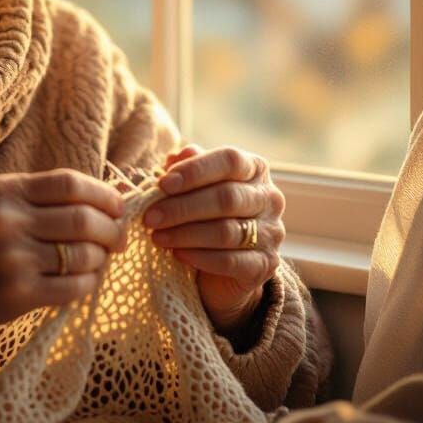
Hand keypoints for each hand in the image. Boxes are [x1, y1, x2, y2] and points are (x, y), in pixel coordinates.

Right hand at [0, 168, 129, 347]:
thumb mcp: (2, 208)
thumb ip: (46, 199)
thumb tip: (114, 199)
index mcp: (5, 190)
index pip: (70, 183)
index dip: (104, 195)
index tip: (118, 208)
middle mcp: (6, 220)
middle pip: (83, 218)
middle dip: (112, 230)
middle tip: (118, 239)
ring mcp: (11, 258)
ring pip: (84, 254)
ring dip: (101, 259)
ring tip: (98, 261)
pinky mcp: (17, 293)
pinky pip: (75, 286)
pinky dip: (89, 283)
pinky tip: (84, 281)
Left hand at [145, 143, 285, 335]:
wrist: (223, 265)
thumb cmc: (204, 213)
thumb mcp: (193, 186)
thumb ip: (186, 168)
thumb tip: (176, 157)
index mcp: (254, 168)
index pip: (230, 160)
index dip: (195, 170)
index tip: (163, 184)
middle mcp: (269, 198)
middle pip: (227, 198)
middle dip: (182, 208)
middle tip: (150, 217)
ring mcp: (272, 233)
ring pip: (227, 231)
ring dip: (185, 234)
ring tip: (157, 237)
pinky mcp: (266, 264)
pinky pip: (231, 261)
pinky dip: (199, 257)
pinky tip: (177, 254)